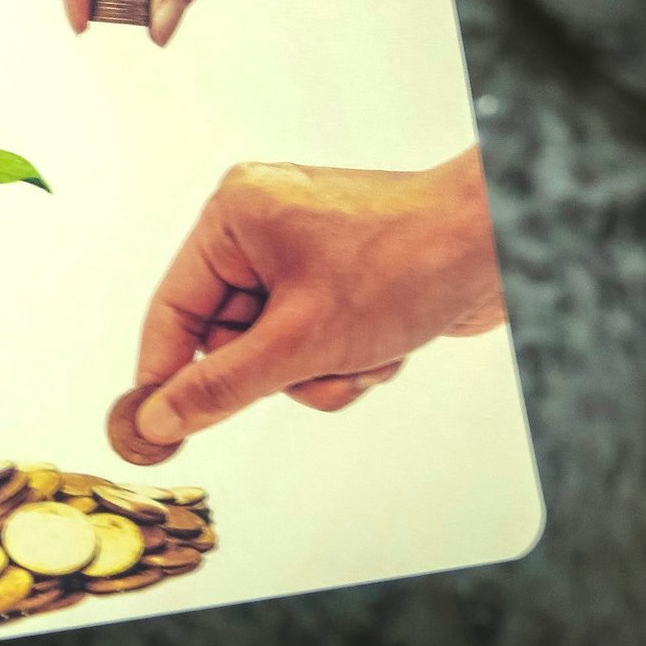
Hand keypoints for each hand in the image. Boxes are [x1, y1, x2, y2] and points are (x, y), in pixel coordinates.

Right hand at [129, 151, 505, 444]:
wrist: (496, 247)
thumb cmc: (403, 266)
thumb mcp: (300, 342)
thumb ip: (222, 386)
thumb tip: (160, 417)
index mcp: (235, 215)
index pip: (174, 305)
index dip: (164, 372)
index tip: (149, 430)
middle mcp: (261, 224)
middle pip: (229, 335)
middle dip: (278, 370)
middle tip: (315, 367)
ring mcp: (301, 249)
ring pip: (275, 347)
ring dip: (318, 371)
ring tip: (363, 354)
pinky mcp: (337, 274)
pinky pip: (311, 338)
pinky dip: (343, 359)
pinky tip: (383, 348)